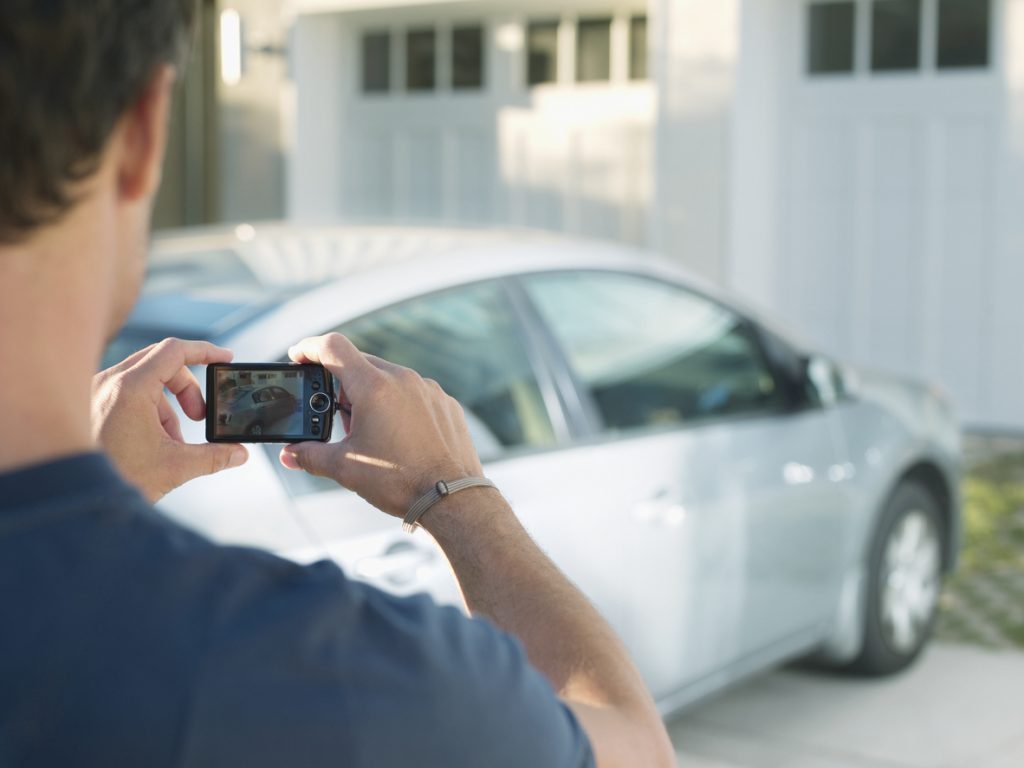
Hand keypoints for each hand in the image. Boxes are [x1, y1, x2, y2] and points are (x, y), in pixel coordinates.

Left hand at [92, 338, 247, 501]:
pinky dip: (147, 409)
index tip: (225, 358)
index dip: (205, 351)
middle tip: (199, 416)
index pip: (175, 350)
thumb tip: (238, 453)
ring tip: (171, 440)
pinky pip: (127, 392)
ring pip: (145, 379)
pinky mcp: (89, 405)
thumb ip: (213, 457)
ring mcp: (96, 391)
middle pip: (162, 362)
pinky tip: (151, 441)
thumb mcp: (174, 467)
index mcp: (131, 388)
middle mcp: (109, 382)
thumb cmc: (112, 478)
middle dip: (187, 388)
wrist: (68, 497)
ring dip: (167, 404)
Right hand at [279, 334, 483, 517]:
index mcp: (374, 387)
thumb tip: (289, 454)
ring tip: (369, 431)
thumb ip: (310, 455)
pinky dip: (399, 405)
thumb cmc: (399, 481)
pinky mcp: (446, 403)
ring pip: (389, 378)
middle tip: (336, 415)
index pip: (333, 347)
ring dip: (372, 395)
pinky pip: (415, 393)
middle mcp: (403, 379)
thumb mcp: (346, 468)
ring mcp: (428, 389)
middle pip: (361, 364)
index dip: (309, 348)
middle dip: (342, 384)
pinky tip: (398, 435)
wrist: (451, 499)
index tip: (298, 356)